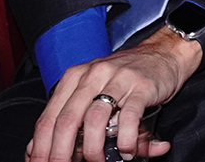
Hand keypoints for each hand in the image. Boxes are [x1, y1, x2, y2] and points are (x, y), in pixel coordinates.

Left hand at [28, 29, 197, 161]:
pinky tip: (126, 150)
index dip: (40, 147)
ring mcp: (118, 79)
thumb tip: (45, 149)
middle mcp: (92, 75)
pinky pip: (129, 117)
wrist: (164, 53)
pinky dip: (125, 139)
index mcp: (75, 78)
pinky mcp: (142, 86)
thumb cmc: (124, 76)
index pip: (49, 117)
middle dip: (60, 152)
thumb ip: (73, 116)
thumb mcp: (93, 89)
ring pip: (95, 119)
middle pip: (67, 120)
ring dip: (92, 148)